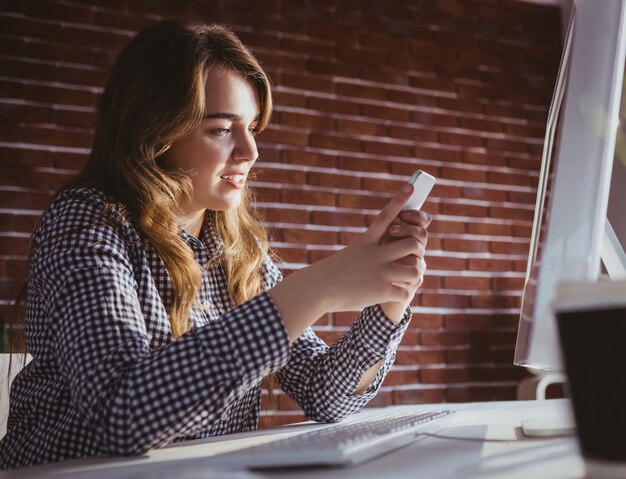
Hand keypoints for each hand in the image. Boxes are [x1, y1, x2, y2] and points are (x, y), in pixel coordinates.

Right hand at [269, 183, 422, 340]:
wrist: (316, 289)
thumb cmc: (330, 275)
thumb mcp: (348, 257)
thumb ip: (368, 255)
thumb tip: (388, 258)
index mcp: (365, 242)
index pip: (386, 217)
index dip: (399, 201)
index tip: (410, 187)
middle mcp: (375, 254)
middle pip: (412, 243)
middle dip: (417, 250)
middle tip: (413, 257)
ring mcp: (380, 272)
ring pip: (414, 269)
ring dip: (413, 275)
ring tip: (405, 280)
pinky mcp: (381, 290)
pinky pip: (405, 293)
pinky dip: (402, 295)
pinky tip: (393, 295)